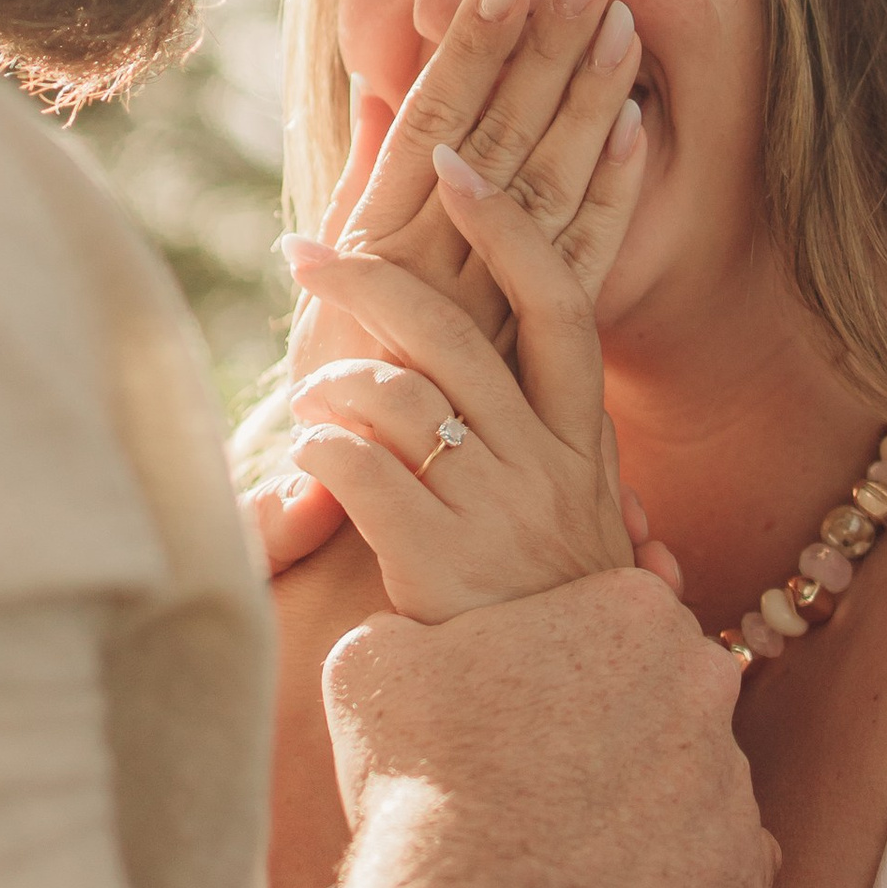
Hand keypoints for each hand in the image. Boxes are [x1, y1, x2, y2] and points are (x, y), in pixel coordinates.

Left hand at [285, 148, 635, 616]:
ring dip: (335, 379)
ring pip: (400, 395)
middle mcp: (548, 465)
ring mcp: (495, 513)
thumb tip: (505, 319)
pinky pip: (361, 472)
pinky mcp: (438, 563)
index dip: (505, 226)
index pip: (557, 302)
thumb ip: (533, 411)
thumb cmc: (544, 600)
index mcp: (583, 438)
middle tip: (303, 250)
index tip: (453, 159)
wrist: (551, 728)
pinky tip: (307, 458)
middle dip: (370, 279)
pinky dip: (320, 451)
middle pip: (458, 334)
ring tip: (308, 395)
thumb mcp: (566, 496)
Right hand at [293, 0, 644, 393]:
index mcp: (375, 241)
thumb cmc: (337, 412)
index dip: (475, 50)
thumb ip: (364, 188)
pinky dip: (610, 195)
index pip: (433, 125)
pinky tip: (638, 129)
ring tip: (621, 20)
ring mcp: (473, 312)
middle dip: (542, 50)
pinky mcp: (518, 362)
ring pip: (538, 187)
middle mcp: (423, 267)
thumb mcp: (335, 291)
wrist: (348, 543)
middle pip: (495, 138)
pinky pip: (574, 267)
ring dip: (582, 100)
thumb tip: (380, 93)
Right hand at [323, 571, 775, 887]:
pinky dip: (671, 879)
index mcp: (631, 610)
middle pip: (666, 687)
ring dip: (642, 801)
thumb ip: (417, 626)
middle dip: (616, 720)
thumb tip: (414, 634)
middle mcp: (704, 682)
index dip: (565, 656)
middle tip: (544, 772)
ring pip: (689, 777)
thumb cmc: (422, 785)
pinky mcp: (744, 872)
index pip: (616, 611)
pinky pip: (713, 864)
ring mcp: (732, 780)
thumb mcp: (375, 664)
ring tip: (565, 846)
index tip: (523, 700)